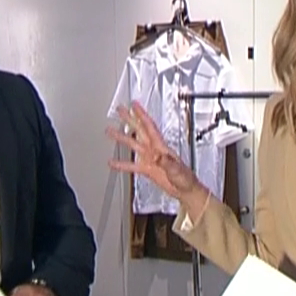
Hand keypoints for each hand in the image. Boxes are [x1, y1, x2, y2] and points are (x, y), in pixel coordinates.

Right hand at [106, 101, 213, 219]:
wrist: (185, 189)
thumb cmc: (185, 179)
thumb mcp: (177, 169)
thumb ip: (166, 162)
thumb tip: (157, 156)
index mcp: (162, 147)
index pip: (150, 127)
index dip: (142, 115)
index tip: (135, 105)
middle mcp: (154, 150)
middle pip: (139, 131)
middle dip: (129, 120)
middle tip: (120, 110)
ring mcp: (150, 158)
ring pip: (133, 145)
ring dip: (122, 138)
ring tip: (110, 131)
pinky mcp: (147, 169)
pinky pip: (132, 165)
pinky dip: (122, 163)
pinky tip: (113, 162)